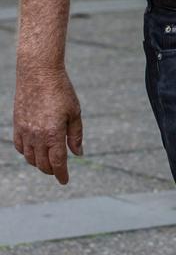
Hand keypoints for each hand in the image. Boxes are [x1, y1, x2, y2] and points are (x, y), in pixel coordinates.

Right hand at [13, 64, 82, 184]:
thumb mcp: (74, 112)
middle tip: (59, 171)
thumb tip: (78, 154)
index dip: (61, 175)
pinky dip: (27, 153)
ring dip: (39, 163)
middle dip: (52, 171)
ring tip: (48, 162)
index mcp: (54, 133)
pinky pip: (20, 147)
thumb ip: (76, 135)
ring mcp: (25, 131)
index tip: (65, 181)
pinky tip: (35, 151)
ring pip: (30, 158)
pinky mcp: (17, 124)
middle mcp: (37, 136)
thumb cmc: (61, 90)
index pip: (57, 163)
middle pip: (42, 164)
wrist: (38, 73)